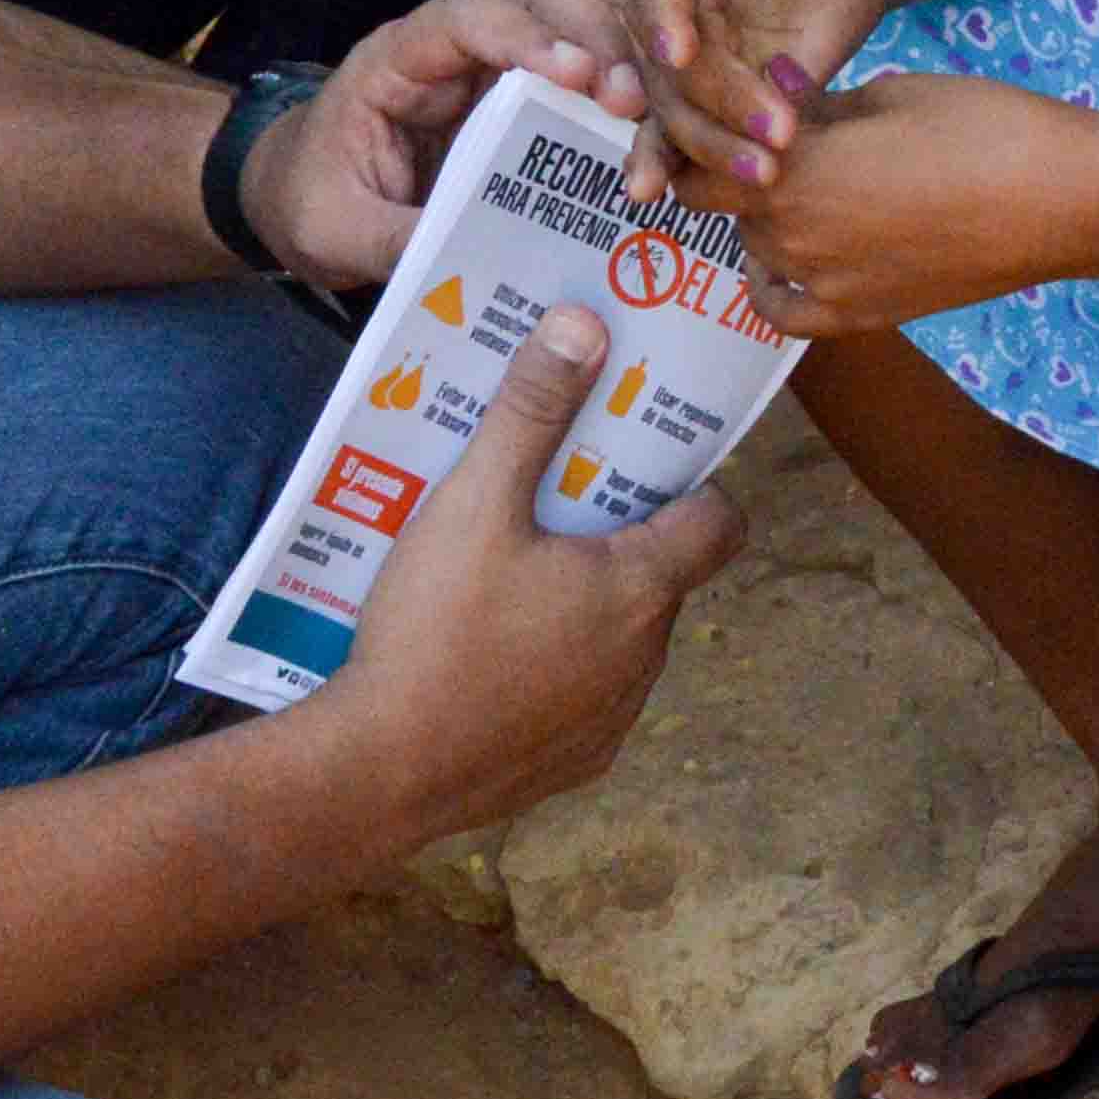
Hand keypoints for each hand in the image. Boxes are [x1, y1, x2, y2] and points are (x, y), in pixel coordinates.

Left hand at [248, 0, 638, 289]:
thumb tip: (465, 262)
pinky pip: (589, 87)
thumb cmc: (312, 198)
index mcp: (398, 59)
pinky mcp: (529, 107)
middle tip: (632, 105)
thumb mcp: (337, 230)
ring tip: (653, 141)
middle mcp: (457, 49)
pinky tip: (655, 156)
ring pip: (580, 30)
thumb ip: (392, 237)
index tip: (575, 75)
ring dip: (625, 73)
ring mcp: (498, 72)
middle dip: (597, 36)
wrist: (299, 197)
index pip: (465, 18)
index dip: (524, 36)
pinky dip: (627, 113)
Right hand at [298, 306, 748, 841]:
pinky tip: (485, 654)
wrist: (379, 774)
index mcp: (641, 588)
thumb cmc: (434, 630)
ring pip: (619, 643)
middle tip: (550, 503)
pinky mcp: (570, 767)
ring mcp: (611, 722)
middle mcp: (646, 660)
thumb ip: (530, 412)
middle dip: (617, 540)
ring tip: (505, 575)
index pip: (719, 524)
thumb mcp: (475, 502)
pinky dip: (551, 674)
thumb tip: (584, 325)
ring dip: (582, 610)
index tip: (642, 463)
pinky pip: (579, 702)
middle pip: (660, 580)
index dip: (694, 488)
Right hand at [617, 0, 894, 200]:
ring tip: (772, 175)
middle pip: (668, 72)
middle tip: (774, 135)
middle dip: (715, 106)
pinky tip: (703, 207)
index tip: (687, 51)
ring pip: (679, 117)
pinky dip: (696, 173)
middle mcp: (661, 12)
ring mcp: (686, 63)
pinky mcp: (715, 100)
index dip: (667, 22)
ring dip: (718, 150)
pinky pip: (694, 141)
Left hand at [717, 71, 1098, 335]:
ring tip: (791, 180)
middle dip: (730, 163)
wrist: (1062, 201)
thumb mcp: (890, 93)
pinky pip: (783, 311)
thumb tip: (770, 90)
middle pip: (720, 199)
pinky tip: (785, 259)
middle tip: (759, 130)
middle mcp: (792, 232)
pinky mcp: (859, 315)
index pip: (703, 148)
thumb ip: (816, 103)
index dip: (704, 120)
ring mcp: (823, 282)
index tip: (718, 96)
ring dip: (757, 214)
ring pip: (752, 246)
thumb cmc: (984, 127)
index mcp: (792, 166)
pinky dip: (771, 286)